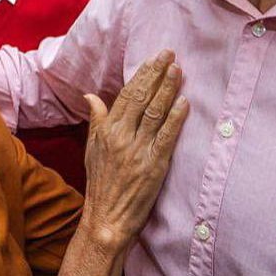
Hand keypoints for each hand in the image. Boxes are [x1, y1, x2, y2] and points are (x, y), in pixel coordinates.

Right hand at [79, 50, 188, 250]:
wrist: (105, 220)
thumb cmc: (100, 185)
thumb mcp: (91, 149)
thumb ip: (96, 120)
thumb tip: (91, 95)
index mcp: (106, 131)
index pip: (127, 94)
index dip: (143, 74)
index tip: (155, 58)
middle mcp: (121, 138)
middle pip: (142, 98)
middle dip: (157, 74)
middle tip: (170, 55)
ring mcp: (137, 152)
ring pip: (155, 114)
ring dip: (168, 90)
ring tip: (178, 71)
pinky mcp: (153, 167)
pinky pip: (166, 138)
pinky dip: (176, 119)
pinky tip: (185, 103)